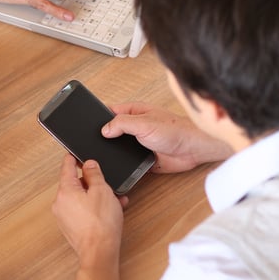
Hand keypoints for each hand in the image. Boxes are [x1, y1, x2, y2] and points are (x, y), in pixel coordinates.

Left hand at [52, 155, 124, 269]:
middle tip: (106, 183)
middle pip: (75, 183)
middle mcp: (60, 202)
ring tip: (113, 200)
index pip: (66, 166)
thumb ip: (94, 174)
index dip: (74, 157)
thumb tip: (89, 165)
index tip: (76, 153)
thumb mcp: (102, 191)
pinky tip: (108, 211)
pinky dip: (93, 208)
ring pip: (80, 198)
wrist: (99, 252)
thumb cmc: (101, 224)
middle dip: (92, 182)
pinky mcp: (70, 227)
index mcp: (65, 190)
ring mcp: (64, 216)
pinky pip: (81, 210)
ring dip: (96, 196)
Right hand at [101, 103, 231, 173]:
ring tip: (103, 156)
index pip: (109, 112)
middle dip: (104, 138)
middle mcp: (134, 127)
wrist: (192, 150)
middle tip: (92, 144)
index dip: (98, 118)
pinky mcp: (142, 159)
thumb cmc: (175, 130)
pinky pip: (128, 162)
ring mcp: (138, 143)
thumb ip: (122, 124)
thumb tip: (104, 129)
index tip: (87, 124)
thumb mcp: (144, 122)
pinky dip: (123, 165)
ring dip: (114, 152)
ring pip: (118, 148)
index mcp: (133, 112)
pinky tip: (117, 167)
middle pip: (112, 132)